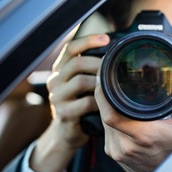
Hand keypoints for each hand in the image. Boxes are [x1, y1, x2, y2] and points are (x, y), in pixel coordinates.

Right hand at [30, 34, 108, 171]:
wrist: (68, 133)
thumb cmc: (81, 106)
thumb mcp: (83, 85)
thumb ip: (91, 70)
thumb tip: (117, 53)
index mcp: (60, 70)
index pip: (70, 48)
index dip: (88, 40)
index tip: (106, 38)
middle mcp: (54, 80)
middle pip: (76, 63)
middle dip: (98, 63)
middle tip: (115, 68)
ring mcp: (57, 97)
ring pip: (80, 81)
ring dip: (100, 83)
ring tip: (112, 86)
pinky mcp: (63, 113)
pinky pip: (84, 103)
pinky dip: (99, 102)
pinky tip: (107, 104)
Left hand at [96, 71, 171, 171]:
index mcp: (143, 135)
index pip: (110, 115)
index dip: (102, 95)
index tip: (105, 78)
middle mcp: (126, 145)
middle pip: (104, 114)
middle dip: (106, 96)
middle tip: (110, 79)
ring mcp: (117, 151)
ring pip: (103, 122)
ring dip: (106, 107)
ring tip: (114, 93)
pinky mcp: (112, 154)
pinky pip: (105, 130)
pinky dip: (109, 119)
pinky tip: (117, 112)